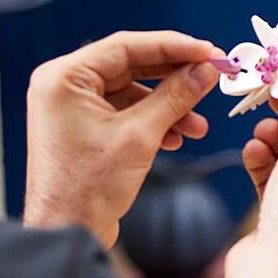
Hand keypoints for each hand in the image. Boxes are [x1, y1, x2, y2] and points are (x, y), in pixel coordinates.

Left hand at [24, 30, 221, 245]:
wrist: (68, 231)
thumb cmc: (87, 187)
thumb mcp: (141, 135)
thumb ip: (177, 95)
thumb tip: (207, 70)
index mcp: (64, 78)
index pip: (128, 46)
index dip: (175, 46)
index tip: (210, 51)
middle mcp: (65, 86)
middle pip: (133, 65)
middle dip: (176, 76)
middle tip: (212, 76)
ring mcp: (75, 107)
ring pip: (136, 90)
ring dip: (171, 104)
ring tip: (198, 125)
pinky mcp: (87, 126)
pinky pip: (130, 109)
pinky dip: (157, 119)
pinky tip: (178, 136)